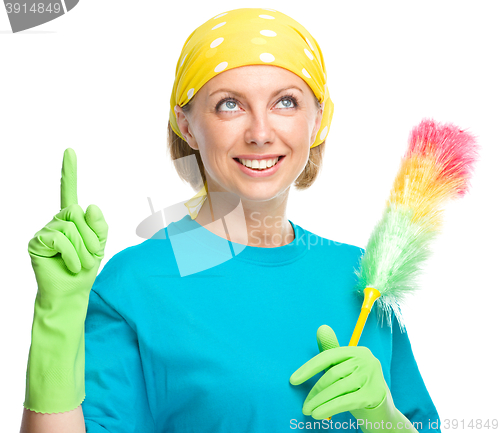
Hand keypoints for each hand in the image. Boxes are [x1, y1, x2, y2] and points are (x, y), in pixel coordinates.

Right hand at [28, 148, 107, 298]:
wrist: (72, 292)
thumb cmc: (85, 268)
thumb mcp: (99, 245)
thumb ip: (99, 226)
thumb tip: (90, 205)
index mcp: (73, 219)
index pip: (70, 192)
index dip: (69, 171)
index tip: (69, 151)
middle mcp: (57, 221)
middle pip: (78, 213)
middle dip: (89, 237)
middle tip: (90, 256)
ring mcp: (45, 230)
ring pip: (70, 227)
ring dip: (82, 250)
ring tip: (80, 264)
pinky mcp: (37, 242)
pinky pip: (60, 239)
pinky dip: (72, 255)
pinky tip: (72, 265)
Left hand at [289, 326, 387, 419]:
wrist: (383, 414)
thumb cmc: (358, 389)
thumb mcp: (345, 370)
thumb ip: (332, 352)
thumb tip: (321, 328)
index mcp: (357, 350)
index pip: (327, 356)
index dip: (308, 368)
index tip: (293, 380)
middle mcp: (367, 360)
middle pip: (332, 374)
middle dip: (315, 391)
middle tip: (304, 405)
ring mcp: (372, 376)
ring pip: (337, 388)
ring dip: (319, 401)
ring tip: (308, 411)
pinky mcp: (375, 394)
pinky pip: (345, 401)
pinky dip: (328, 408)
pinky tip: (318, 414)